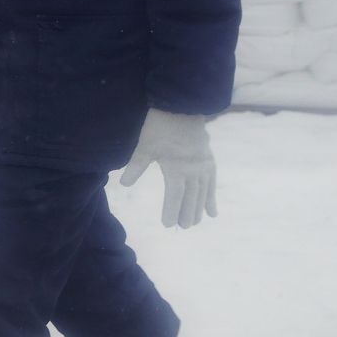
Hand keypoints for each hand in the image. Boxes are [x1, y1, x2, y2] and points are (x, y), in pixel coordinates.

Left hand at [120, 109, 217, 228]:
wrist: (182, 109)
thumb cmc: (160, 127)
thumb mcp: (145, 146)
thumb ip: (136, 166)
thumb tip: (124, 184)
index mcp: (176, 169)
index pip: (174, 196)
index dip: (171, 211)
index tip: (167, 224)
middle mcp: (193, 171)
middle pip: (190, 198)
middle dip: (187, 214)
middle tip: (183, 227)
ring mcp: (203, 166)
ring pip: (203, 193)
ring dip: (199, 209)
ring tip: (196, 222)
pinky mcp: (209, 161)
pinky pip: (212, 184)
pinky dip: (212, 198)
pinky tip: (213, 211)